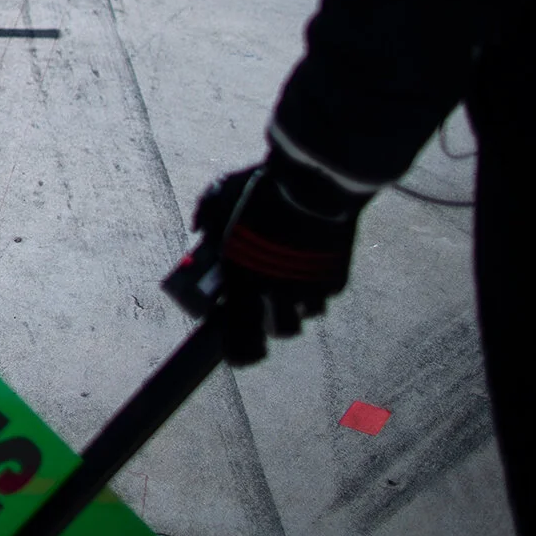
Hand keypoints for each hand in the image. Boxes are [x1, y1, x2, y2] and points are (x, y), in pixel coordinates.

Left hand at [164, 146, 369, 364]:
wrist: (312, 182)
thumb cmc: (260, 188)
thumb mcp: (220, 196)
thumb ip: (206, 217)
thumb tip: (200, 231)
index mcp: (243, 282)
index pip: (242, 343)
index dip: (240, 353)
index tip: (234, 349)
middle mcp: (278, 293)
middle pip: (280, 332)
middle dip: (271, 323)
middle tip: (263, 304)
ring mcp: (310, 287)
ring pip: (307, 314)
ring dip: (297, 304)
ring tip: (289, 281)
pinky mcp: (335, 276)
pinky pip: (326, 291)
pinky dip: (318, 283)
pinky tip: (309, 261)